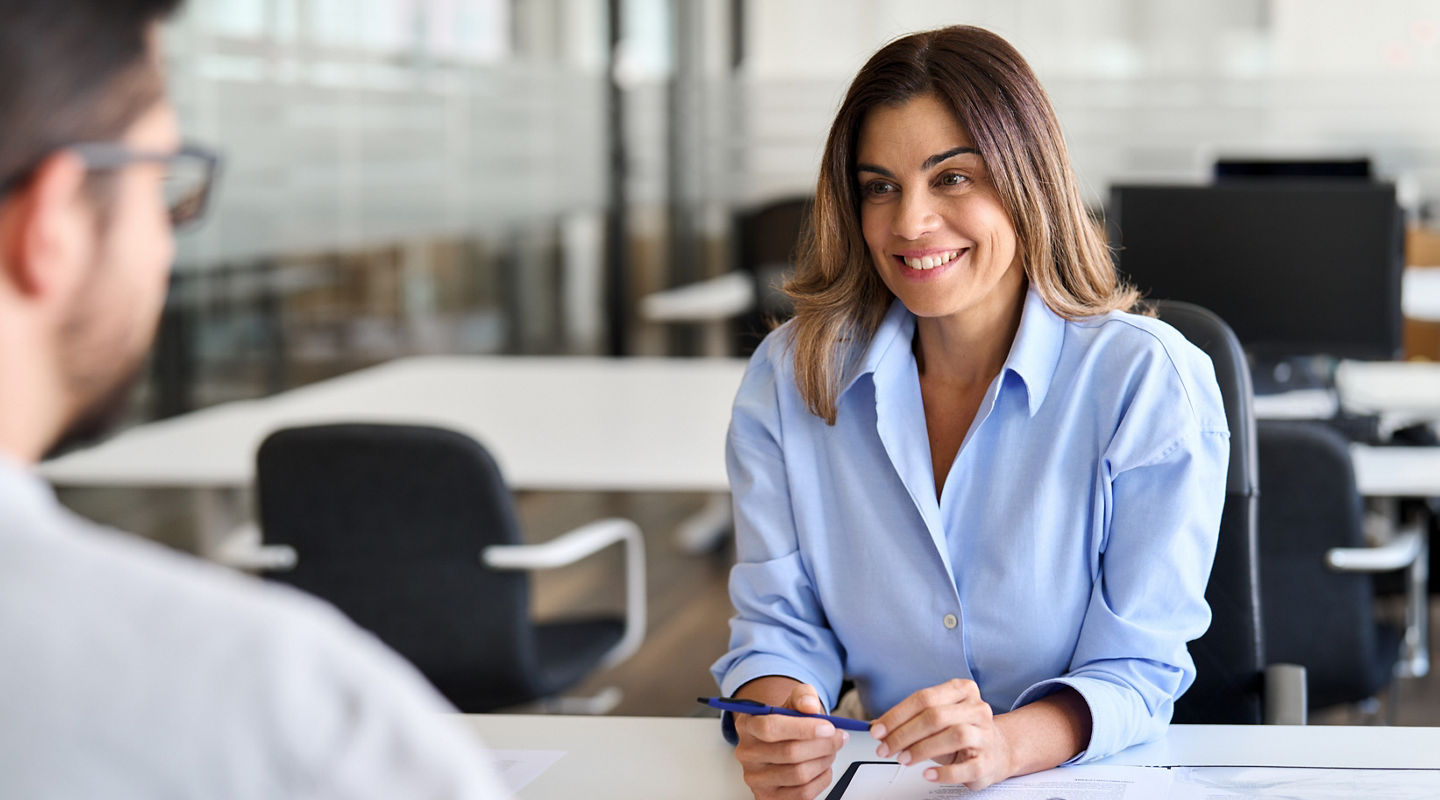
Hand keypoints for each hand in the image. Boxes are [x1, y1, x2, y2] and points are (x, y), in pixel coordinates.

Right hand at [733, 683, 848, 799]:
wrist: (780, 742)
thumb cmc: (787, 722)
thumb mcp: (794, 701)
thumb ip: (803, 696)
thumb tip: (810, 705)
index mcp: (747, 724)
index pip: (771, 728)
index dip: (804, 729)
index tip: (829, 727)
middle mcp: (746, 753)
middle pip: (790, 753)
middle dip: (823, 745)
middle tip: (839, 737)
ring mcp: (755, 779)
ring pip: (799, 774)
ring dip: (824, 761)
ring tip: (831, 750)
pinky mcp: (768, 797)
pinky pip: (803, 793)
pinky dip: (821, 779)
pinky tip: (823, 767)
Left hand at [870, 679, 1015, 790]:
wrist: (998, 751)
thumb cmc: (961, 732)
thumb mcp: (937, 720)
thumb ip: (910, 719)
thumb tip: (878, 726)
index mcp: (962, 691)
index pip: (924, 698)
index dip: (896, 715)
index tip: (878, 730)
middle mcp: (977, 709)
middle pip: (935, 716)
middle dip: (904, 733)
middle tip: (885, 748)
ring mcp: (985, 735)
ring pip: (953, 735)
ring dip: (922, 749)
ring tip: (903, 759)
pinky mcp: (989, 761)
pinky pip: (966, 767)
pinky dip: (944, 772)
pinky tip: (927, 773)